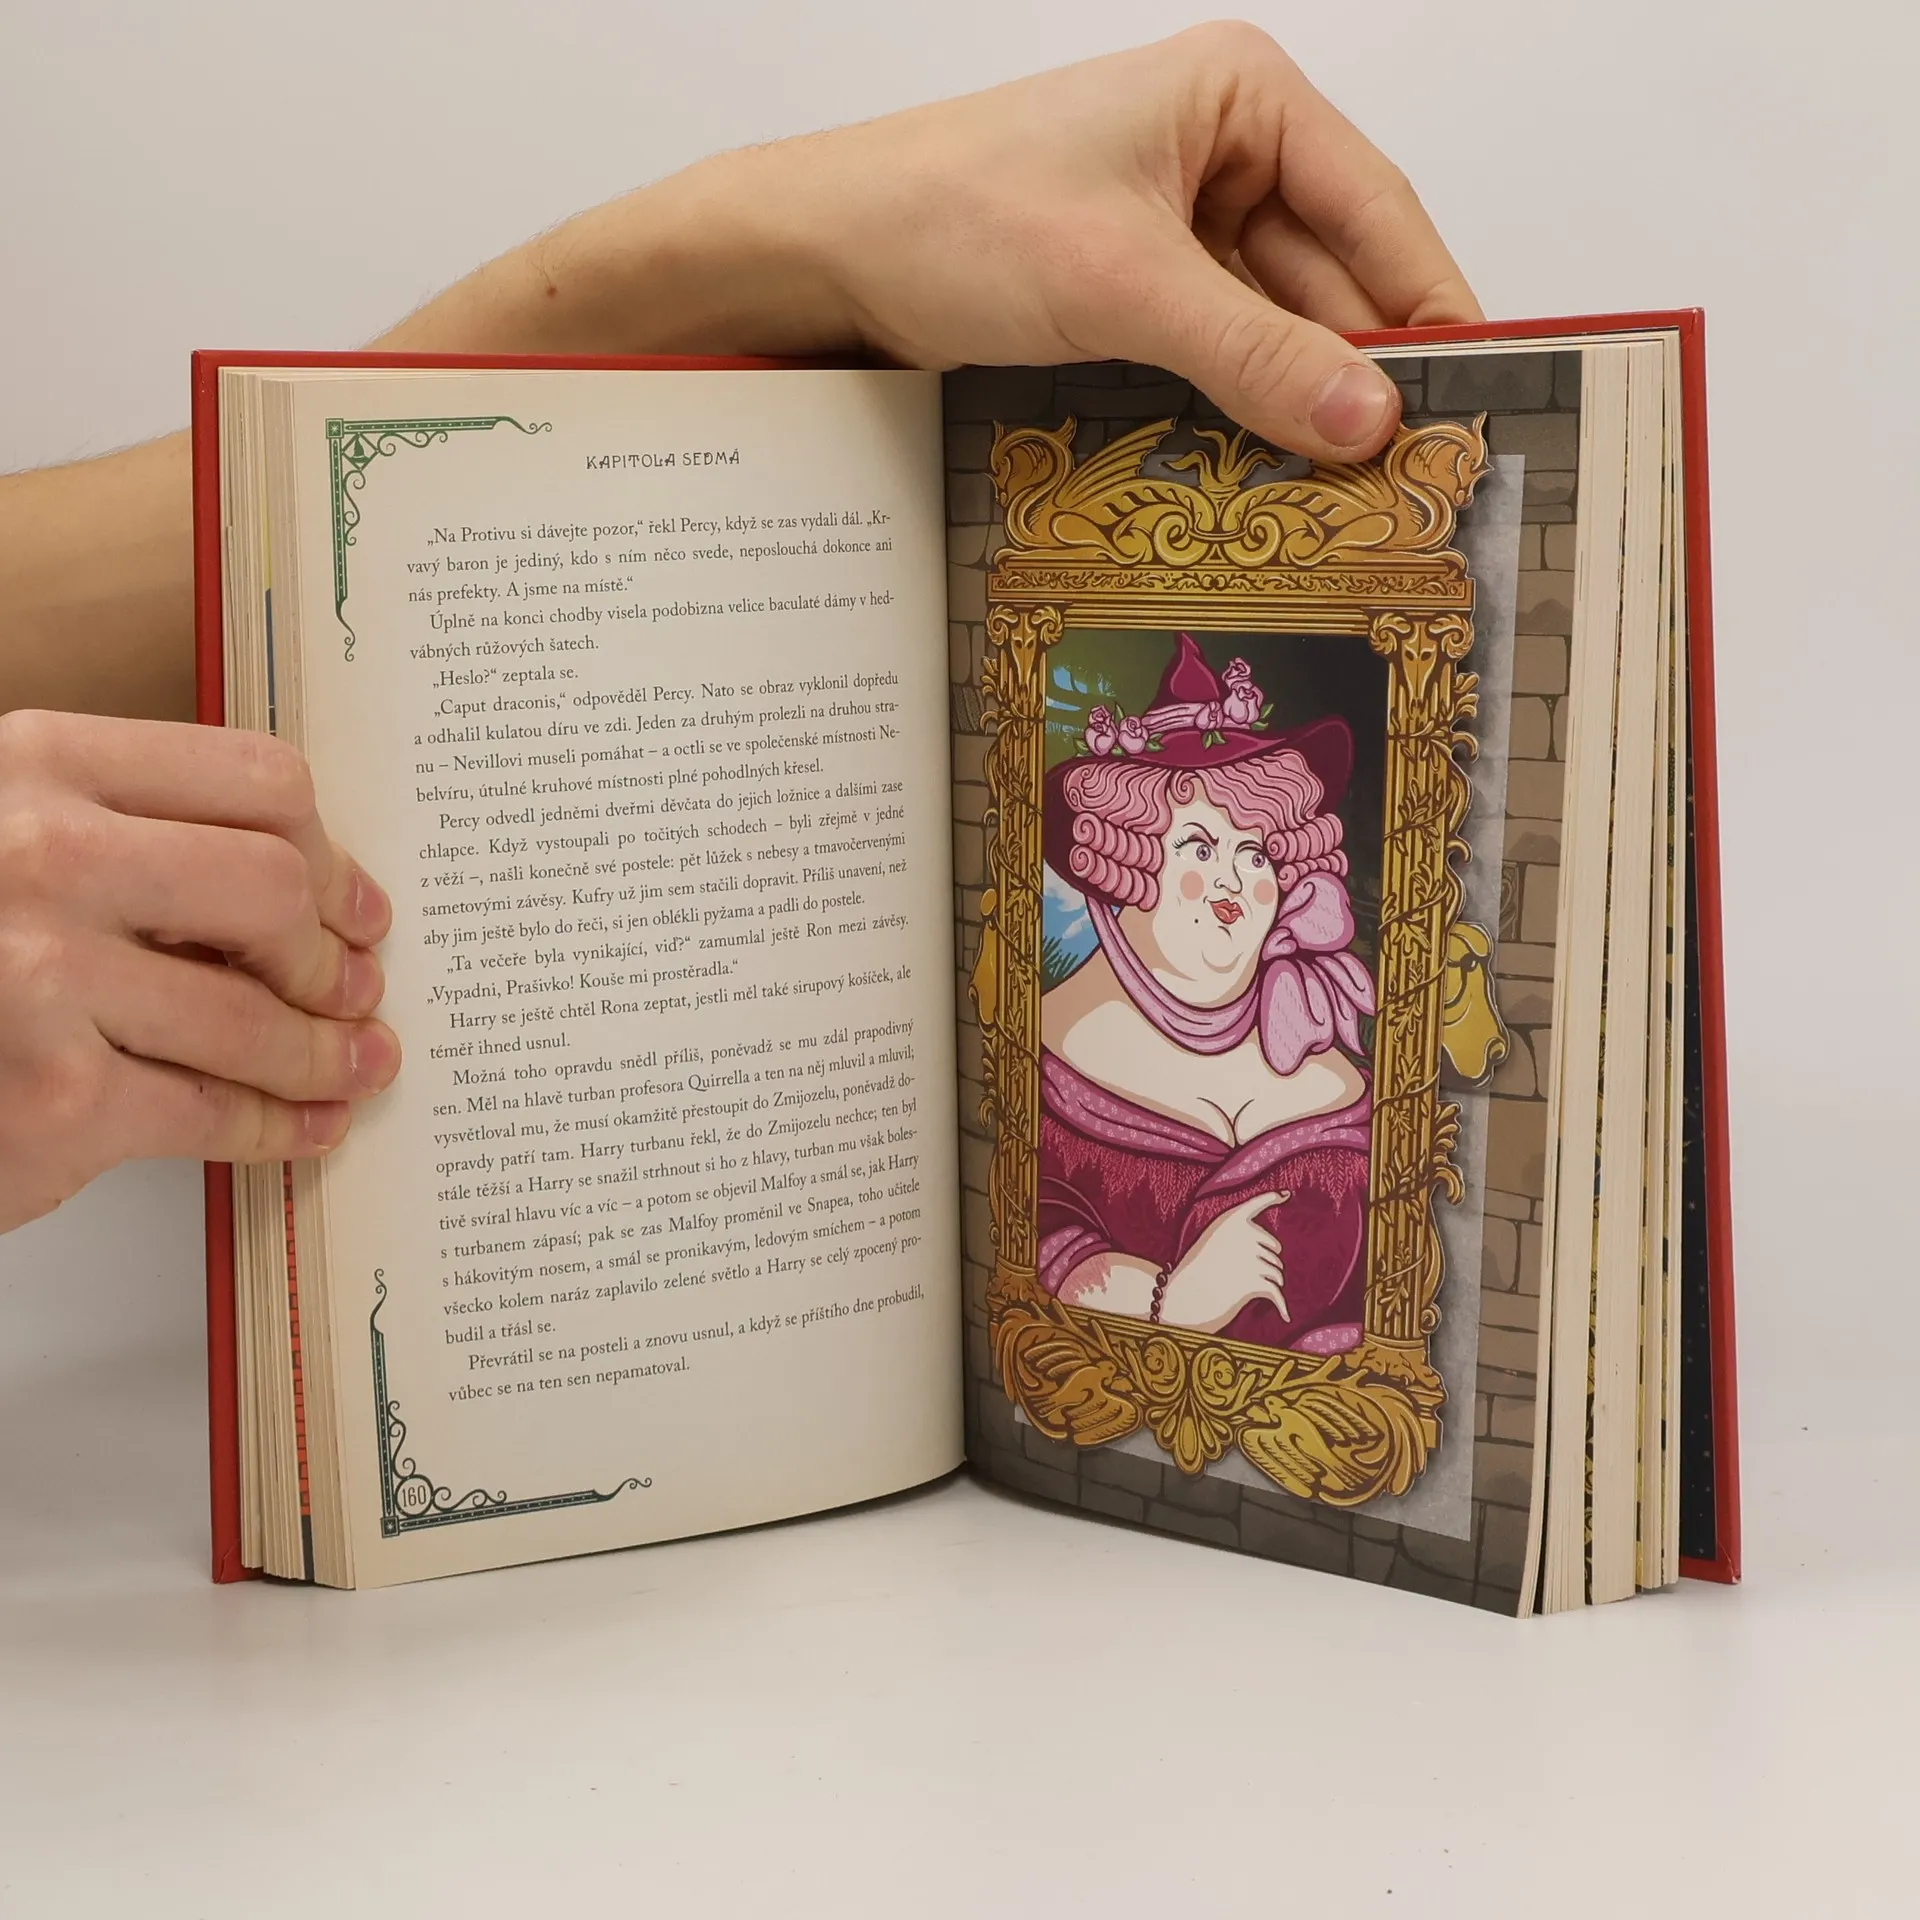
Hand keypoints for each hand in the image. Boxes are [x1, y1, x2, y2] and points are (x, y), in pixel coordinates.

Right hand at [0, 712, 397, 1229]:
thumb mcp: (4, 835)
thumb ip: (120, 834)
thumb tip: (299, 887)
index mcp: (35, 763)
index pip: (256, 780)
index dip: (327, 852)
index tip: (352, 901)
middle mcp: (40, 853)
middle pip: (275, 888)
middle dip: (332, 954)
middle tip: (355, 988)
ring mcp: (40, 976)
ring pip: (256, 1016)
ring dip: (325, 1052)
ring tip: (354, 1064)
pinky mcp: (53, 1097)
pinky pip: (211, 1110)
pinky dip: (275, 1126)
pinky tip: (304, 1125)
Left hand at [392, 23, 1478, 463]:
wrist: (823, 256)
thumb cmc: (955, 218)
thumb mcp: (1123, 285)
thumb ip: (1252, 353)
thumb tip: (1369, 423)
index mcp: (1241, 100)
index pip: (1375, 211)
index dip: (1428, 309)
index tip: (1478, 399)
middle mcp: (1221, 154)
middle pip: (1330, 278)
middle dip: (1360, 373)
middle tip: (1417, 479)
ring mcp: (1176, 227)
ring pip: (1274, 328)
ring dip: (1298, 405)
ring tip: (1352, 499)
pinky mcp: (1133, 292)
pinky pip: (1216, 356)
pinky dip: (1238, 412)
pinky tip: (1268, 476)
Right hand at [1156, 1188, 1291, 1332]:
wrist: (1182, 1294)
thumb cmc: (1194, 1270)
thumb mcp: (1212, 1243)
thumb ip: (1239, 1239)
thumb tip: (1275, 1252)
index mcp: (1230, 1219)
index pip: (1256, 1203)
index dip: (1271, 1197)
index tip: (1284, 1194)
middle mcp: (1244, 1233)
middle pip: (1274, 1248)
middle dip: (1267, 1261)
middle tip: (1241, 1274)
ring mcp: (1252, 1256)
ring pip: (1276, 1271)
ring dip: (1267, 1282)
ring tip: (1243, 1289)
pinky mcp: (1256, 1279)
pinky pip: (1275, 1291)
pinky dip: (1280, 1305)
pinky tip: (1284, 1315)